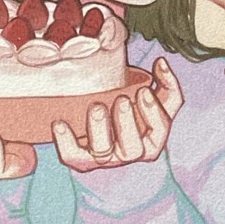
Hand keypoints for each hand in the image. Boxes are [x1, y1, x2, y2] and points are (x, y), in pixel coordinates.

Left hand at [53, 58, 184, 172]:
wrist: (99, 118)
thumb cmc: (130, 108)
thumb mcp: (152, 97)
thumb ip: (164, 82)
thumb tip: (161, 63)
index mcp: (152, 140)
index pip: (159, 130)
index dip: (153, 112)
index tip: (144, 90)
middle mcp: (130, 153)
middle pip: (133, 149)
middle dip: (127, 123)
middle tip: (121, 99)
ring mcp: (106, 158)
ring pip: (103, 153)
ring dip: (100, 130)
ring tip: (96, 106)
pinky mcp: (82, 160)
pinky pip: (72, 156)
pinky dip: (66, 142)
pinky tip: (60, 123)